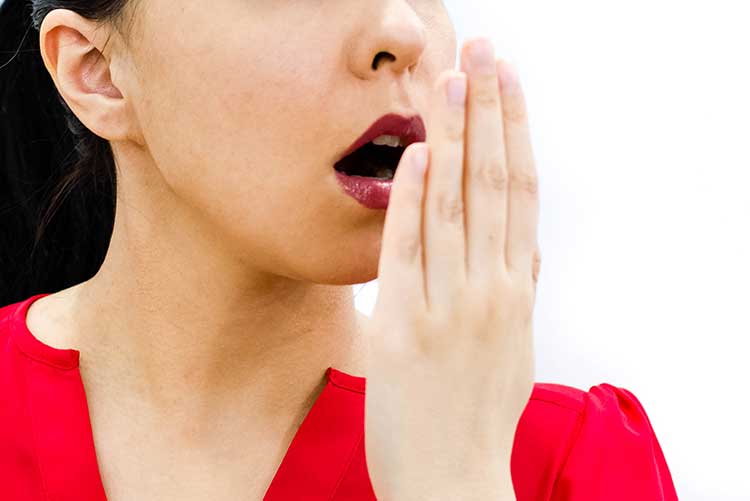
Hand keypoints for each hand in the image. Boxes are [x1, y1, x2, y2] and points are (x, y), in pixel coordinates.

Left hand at [363, 37, 539, 499]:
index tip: (511, 83)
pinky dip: (411, 200)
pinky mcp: (404, 327)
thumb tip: (519, 245)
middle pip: (492, 183)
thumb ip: (514, 292)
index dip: (516, 132)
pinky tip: (412, 154)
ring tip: (451, 81)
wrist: (453, 484)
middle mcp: (490, 289)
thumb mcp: (511, 348)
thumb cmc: (478, 417)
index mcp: (516, 291)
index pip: (520, 193)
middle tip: (485, 51)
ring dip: (452, 137)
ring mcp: (450, 306)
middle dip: (488, 112)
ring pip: (454, 205)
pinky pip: (408, 251)